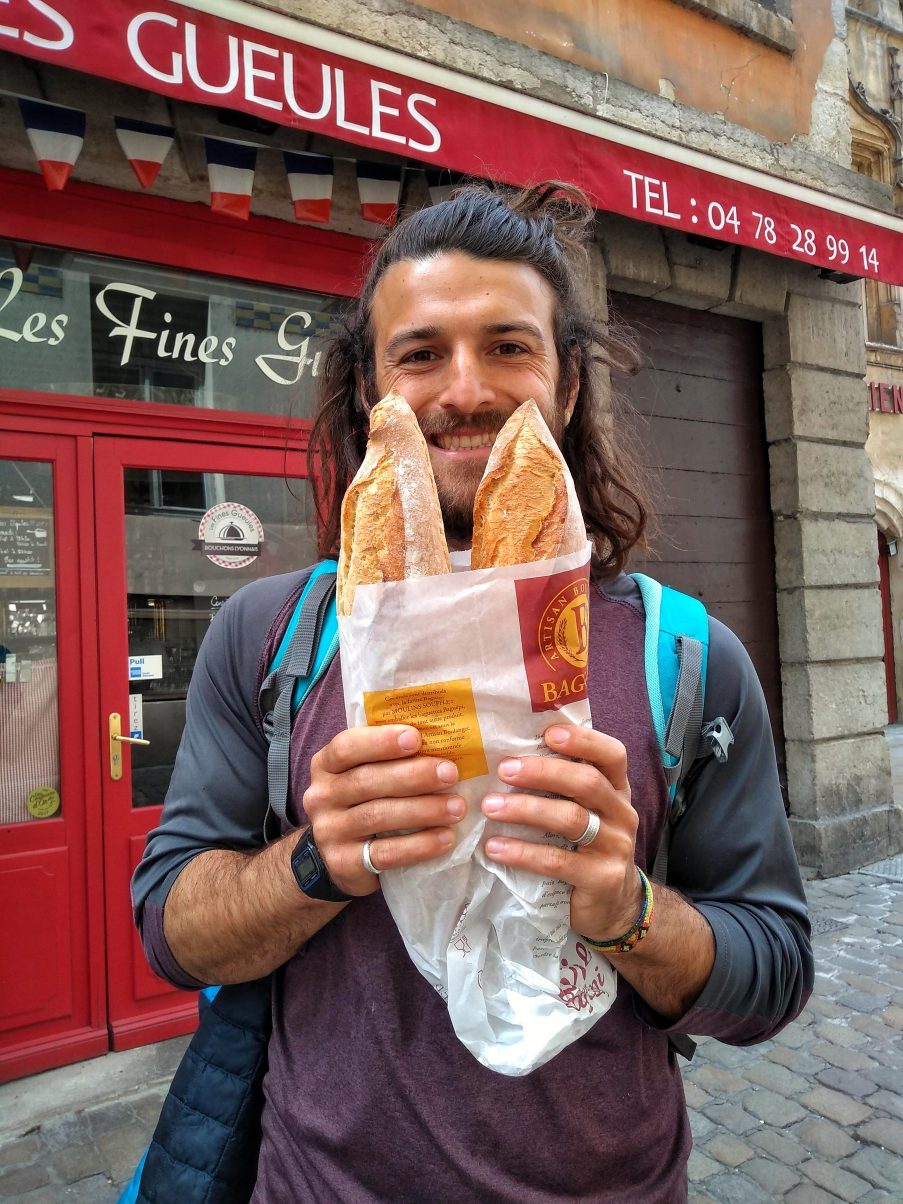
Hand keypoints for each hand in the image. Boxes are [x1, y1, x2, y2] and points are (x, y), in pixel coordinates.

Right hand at [303, 725, 463, 895]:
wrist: (340, 857)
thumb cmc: (366, 802)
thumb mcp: (367, 773)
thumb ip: (391, 757)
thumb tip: (441, 738)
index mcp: (326, 764)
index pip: (347, 746)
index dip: (381, 741)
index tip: (416, 738)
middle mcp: (322, 796)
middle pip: (366, 781)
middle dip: (413, 776)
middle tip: (450, 773)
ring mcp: (329, 831)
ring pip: (377, 816)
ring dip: (423, 810)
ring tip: (457, 807)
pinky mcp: (344, 863)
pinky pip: (385, 853)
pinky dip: (419, 845)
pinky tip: (445, 838)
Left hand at [481, 724, 642, 941]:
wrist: (615, 906)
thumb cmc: (589, 848)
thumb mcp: (587, 813)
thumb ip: (565, 787)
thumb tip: (512, 755)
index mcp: (617, 790)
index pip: (612, 755)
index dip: (583, 740)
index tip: (548, 733)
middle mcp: (622, 814)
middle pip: (586, 782)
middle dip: (542, 772)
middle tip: (504, 769)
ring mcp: (615, 847)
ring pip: (570, 820)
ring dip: (526, 810)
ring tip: (490, 807)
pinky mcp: (601, 879)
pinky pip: (557, 861)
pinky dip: (523, 852)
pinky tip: (495, 848)